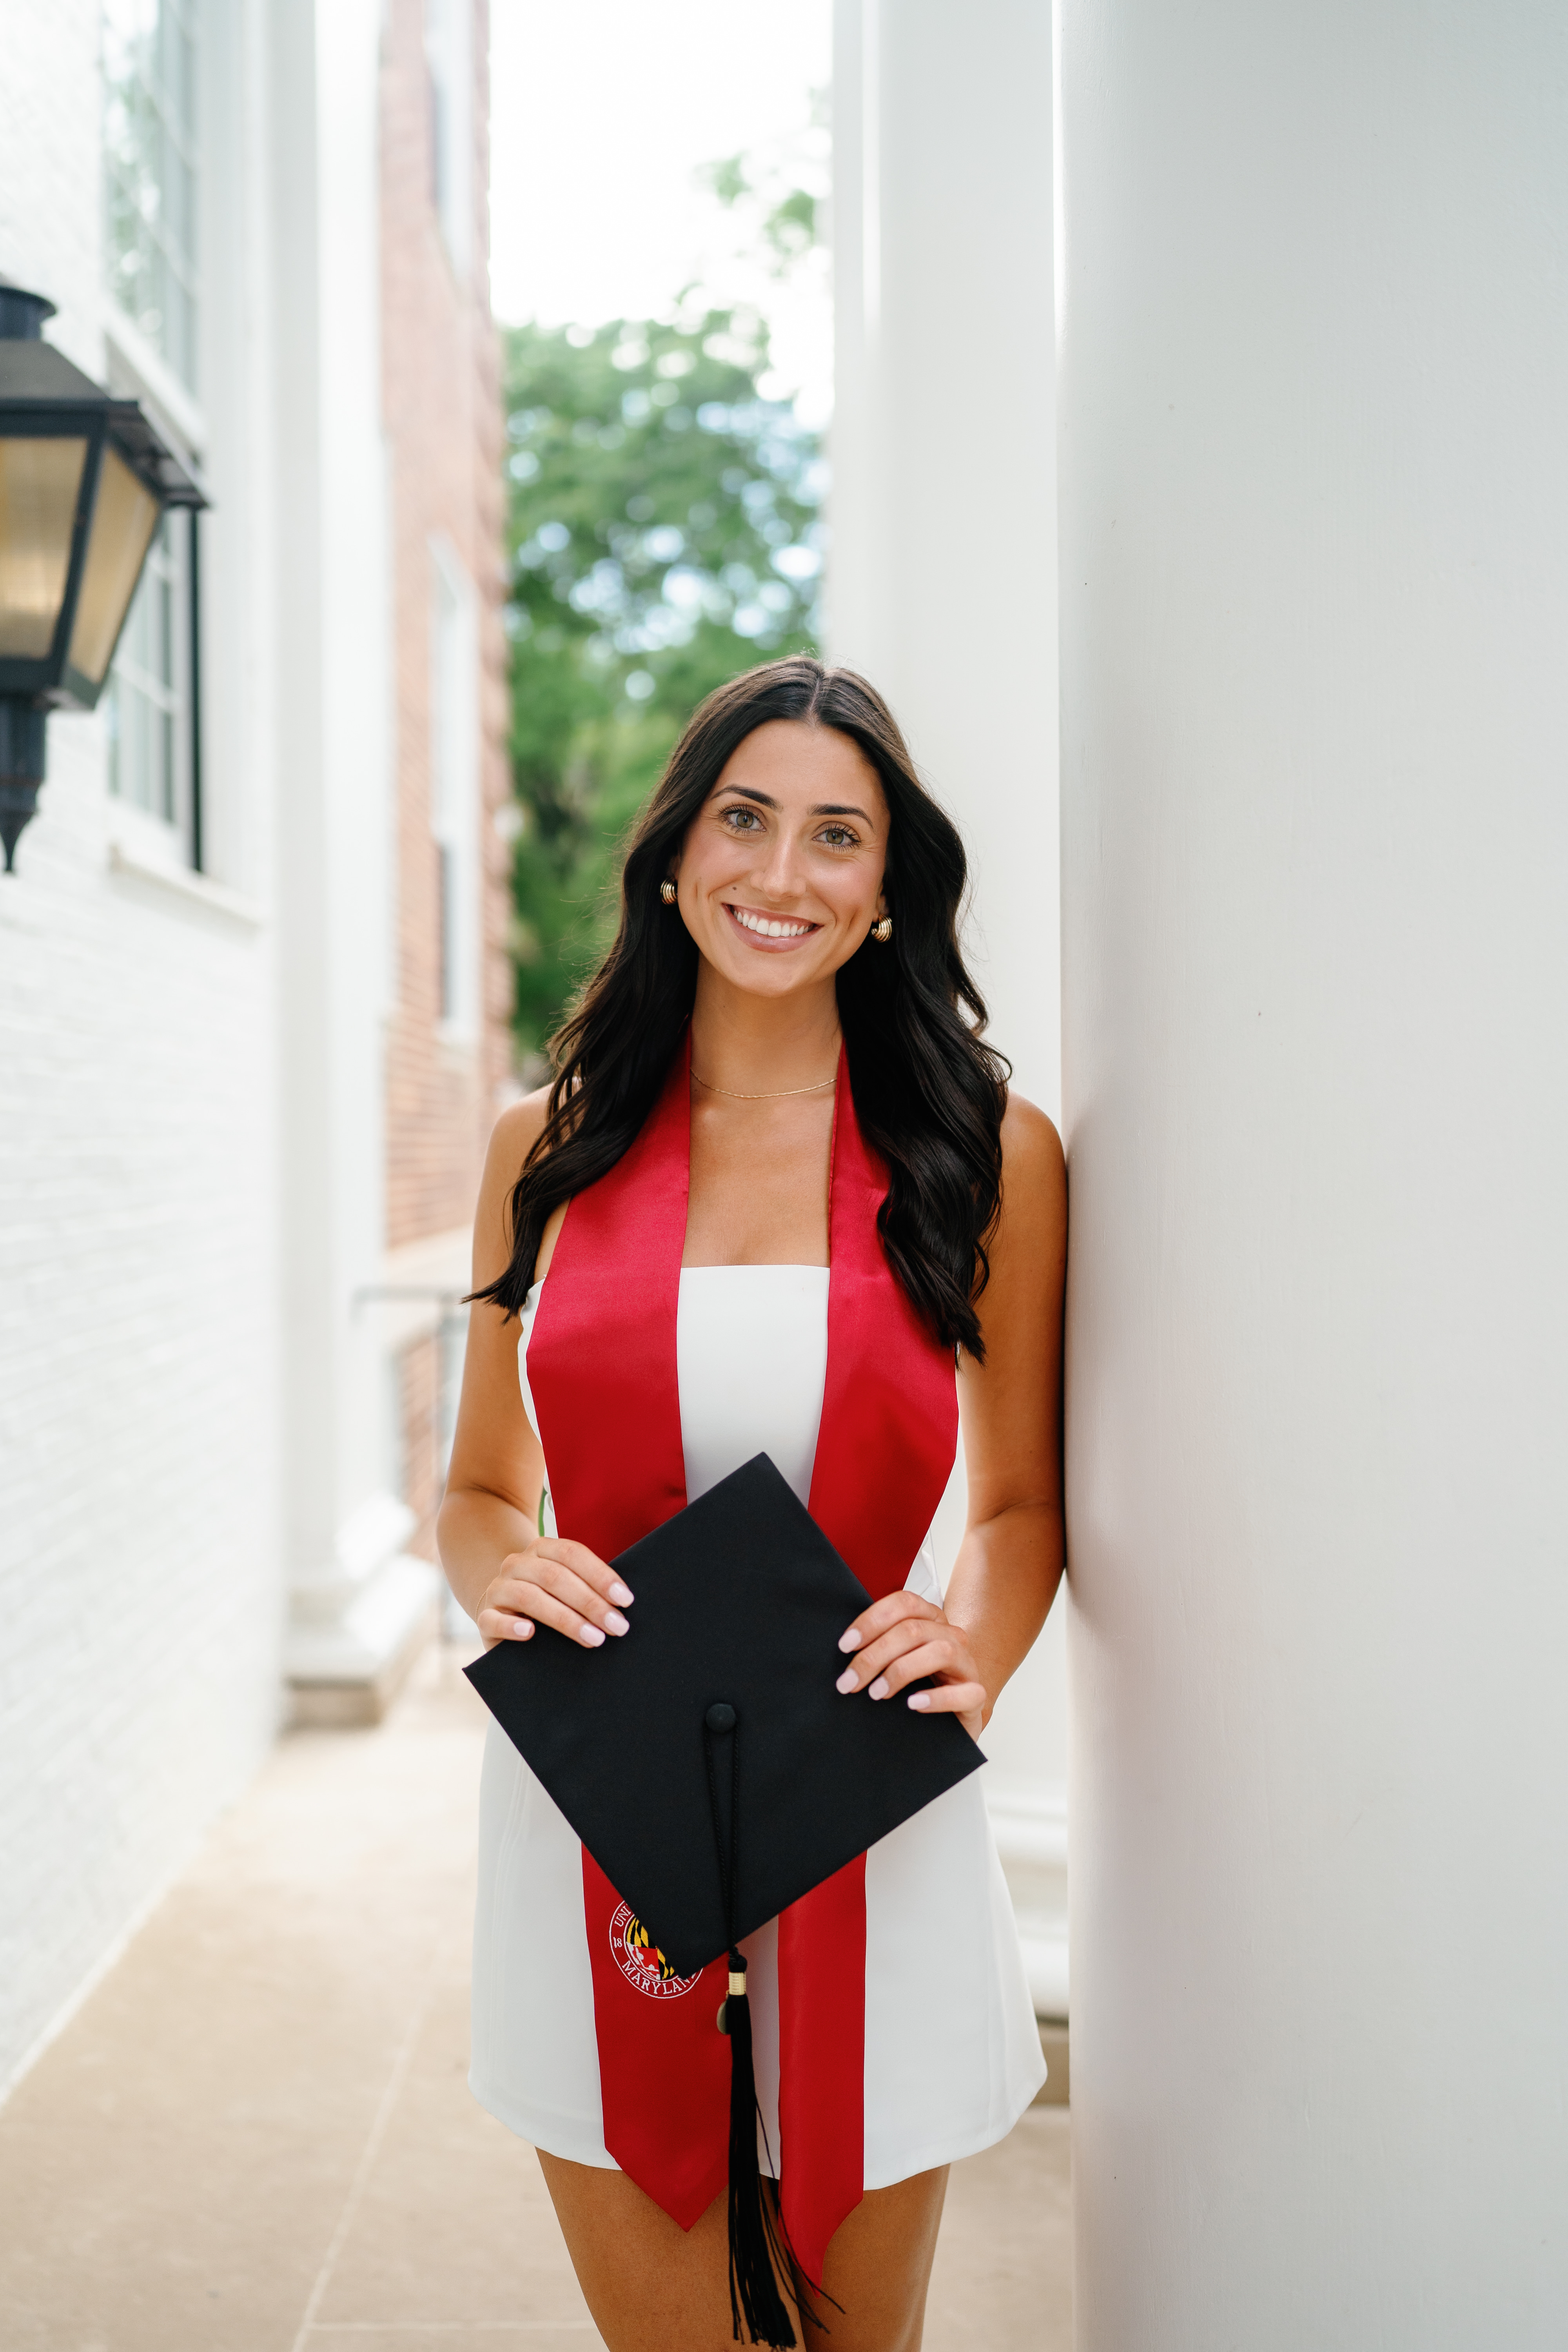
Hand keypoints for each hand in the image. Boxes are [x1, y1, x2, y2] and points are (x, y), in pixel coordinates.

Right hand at [477, 1534, 634, 1650]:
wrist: (504, 1612)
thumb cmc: (549, 1601)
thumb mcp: (566, 1588)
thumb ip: (587, 1588)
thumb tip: (623, 1606)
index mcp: (541, 1549)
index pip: (572, 1554)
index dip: (600, 1575)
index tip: (625, 1600)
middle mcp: (517, 1564)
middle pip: (555, 1577)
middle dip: (590, 1603)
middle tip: (617, 1626)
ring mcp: (498, 1588)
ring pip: (530, 1597)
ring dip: (566, 1619)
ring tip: (594, 1638)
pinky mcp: (485, 1616)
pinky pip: (493, 1620)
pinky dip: (512, 1627)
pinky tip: (530, 1633)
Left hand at [835, 1593, 986, 1738]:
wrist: (947, 1721)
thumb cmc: (917, 1685)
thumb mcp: (897, 1659)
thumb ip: (879, 1647)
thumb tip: (844, 1648)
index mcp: (931, 1620)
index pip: (904, 1604)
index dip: (872, 1620)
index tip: (846, 1644)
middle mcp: (952, 1636)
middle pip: (912, 1630)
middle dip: (874, 1655)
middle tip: (850, 1680)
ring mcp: (967, 1664)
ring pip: (940, 1652)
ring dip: (901, 1671)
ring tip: (876, 1693)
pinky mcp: (976, 1695)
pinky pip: (965, 1692)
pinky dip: (937, 1698)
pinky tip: (913, 1704)